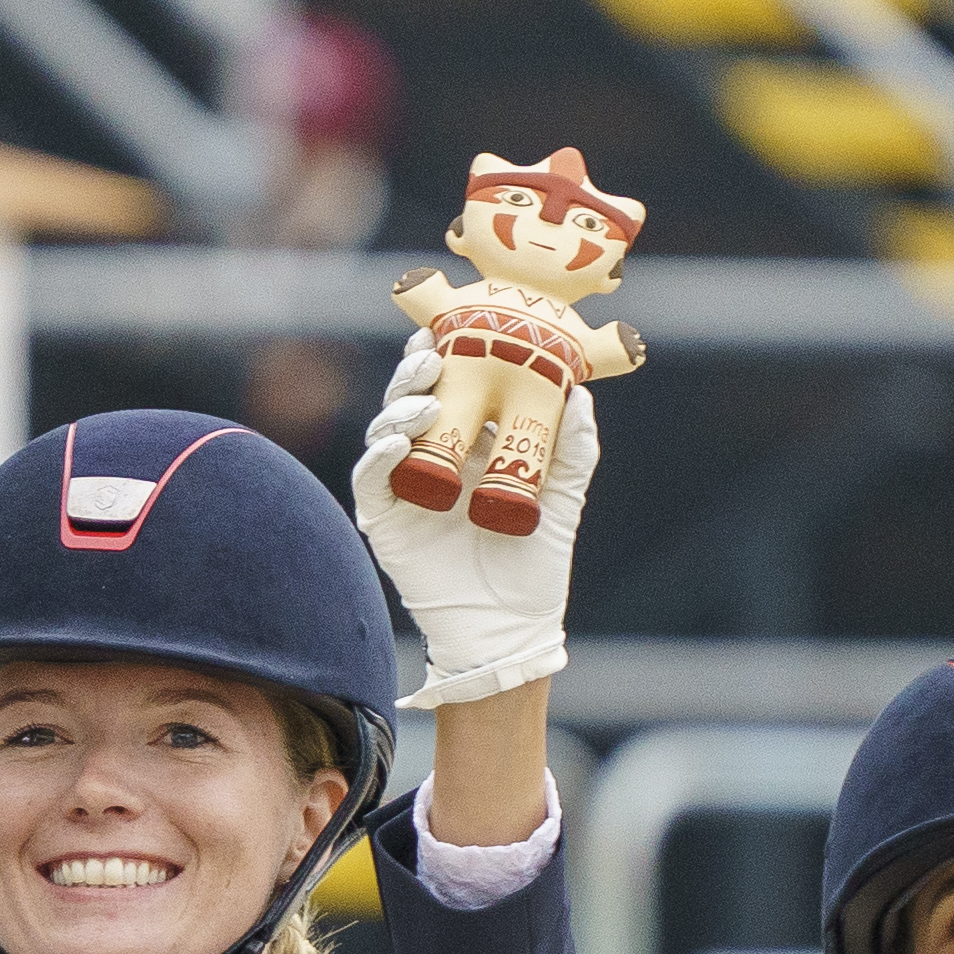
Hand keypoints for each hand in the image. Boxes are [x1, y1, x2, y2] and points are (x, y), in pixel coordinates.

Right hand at [362, 368, 595, 712]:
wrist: (507, 627)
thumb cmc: (534, 566)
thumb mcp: (563, 498)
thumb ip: (574, 450)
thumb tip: (581, 395)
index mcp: (472, 445)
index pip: (453, 386)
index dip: (449, 354)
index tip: (458, 326)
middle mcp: (433, 458)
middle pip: (412, 397)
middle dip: (417, 370)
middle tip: (433, 354)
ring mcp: (405, 486)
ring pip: (387, 428)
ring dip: (401, 407)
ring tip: (427, 402)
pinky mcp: (385, 519)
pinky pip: (372, 478)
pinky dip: (380, 454)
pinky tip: (400, 441)